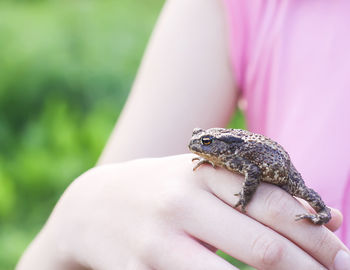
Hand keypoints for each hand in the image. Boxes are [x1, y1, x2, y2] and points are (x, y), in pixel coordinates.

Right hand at [17, 154, 348, 269]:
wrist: (91, 206)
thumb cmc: (159, 190)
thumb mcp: (200, 177)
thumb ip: (256, 192)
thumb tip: (330, 215)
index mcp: (200, 174)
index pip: (271, 204)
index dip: (315, 235)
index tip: (341, 255)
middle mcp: (180, 204)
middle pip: (263, 246)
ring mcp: (157, 243)